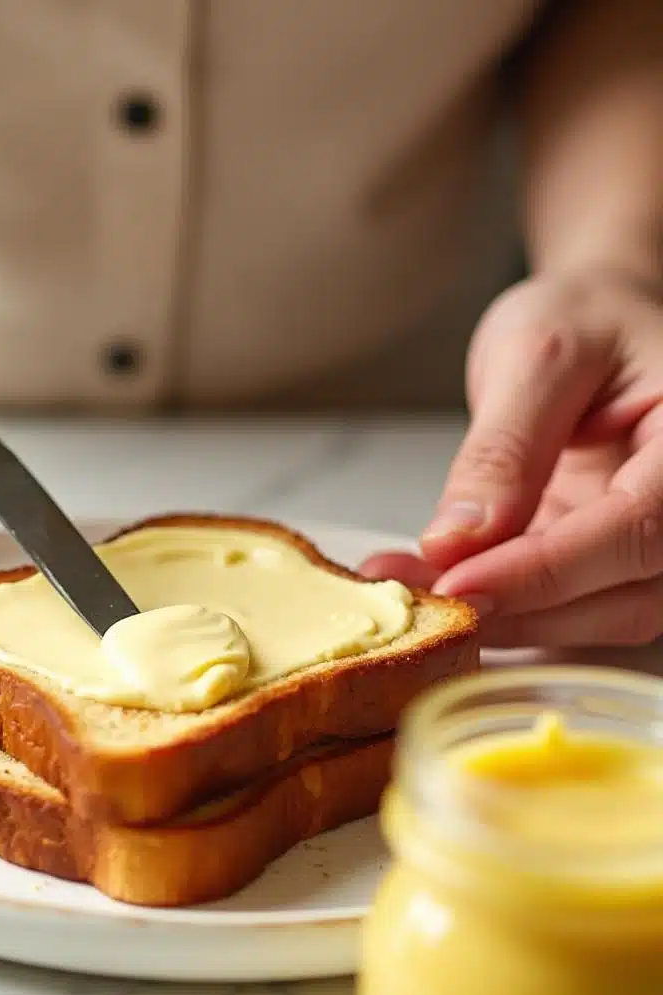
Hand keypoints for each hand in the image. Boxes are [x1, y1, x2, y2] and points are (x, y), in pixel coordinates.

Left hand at [362, 270, 662, 647]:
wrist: (596, 324)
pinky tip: (434, 584)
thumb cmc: (586, 318)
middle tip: (419, 597)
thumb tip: (457, 542)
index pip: (635, 530)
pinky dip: (498, 606)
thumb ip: (503, 449)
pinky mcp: (611, 566)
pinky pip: (563, 609)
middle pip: (625, 599)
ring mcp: (656, 546)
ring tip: (411, 588)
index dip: (545, 570)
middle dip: (515, 608)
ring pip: (594, 621)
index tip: (459, 583)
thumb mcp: (536, 355)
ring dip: (500, 619)